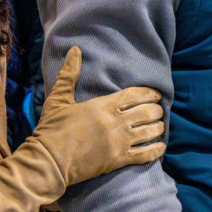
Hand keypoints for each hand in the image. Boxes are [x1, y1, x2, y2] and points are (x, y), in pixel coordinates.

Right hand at [31, 47, 165, 185]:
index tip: (156, 94)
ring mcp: (119, 142)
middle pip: (146, 112)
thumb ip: (69, 74)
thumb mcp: (59, 98)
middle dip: (156, 110)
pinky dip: (156, 150)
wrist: (50, 161)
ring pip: (149, 132)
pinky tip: (161, 146)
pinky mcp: (119, 160)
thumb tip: (75, 50)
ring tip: (160, 125)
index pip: (134, 95)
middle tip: (158, 109)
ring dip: (157, 127)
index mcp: (104, 105)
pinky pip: (145, 154)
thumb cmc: (52, 129)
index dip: (149, 93)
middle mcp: (116, 122)